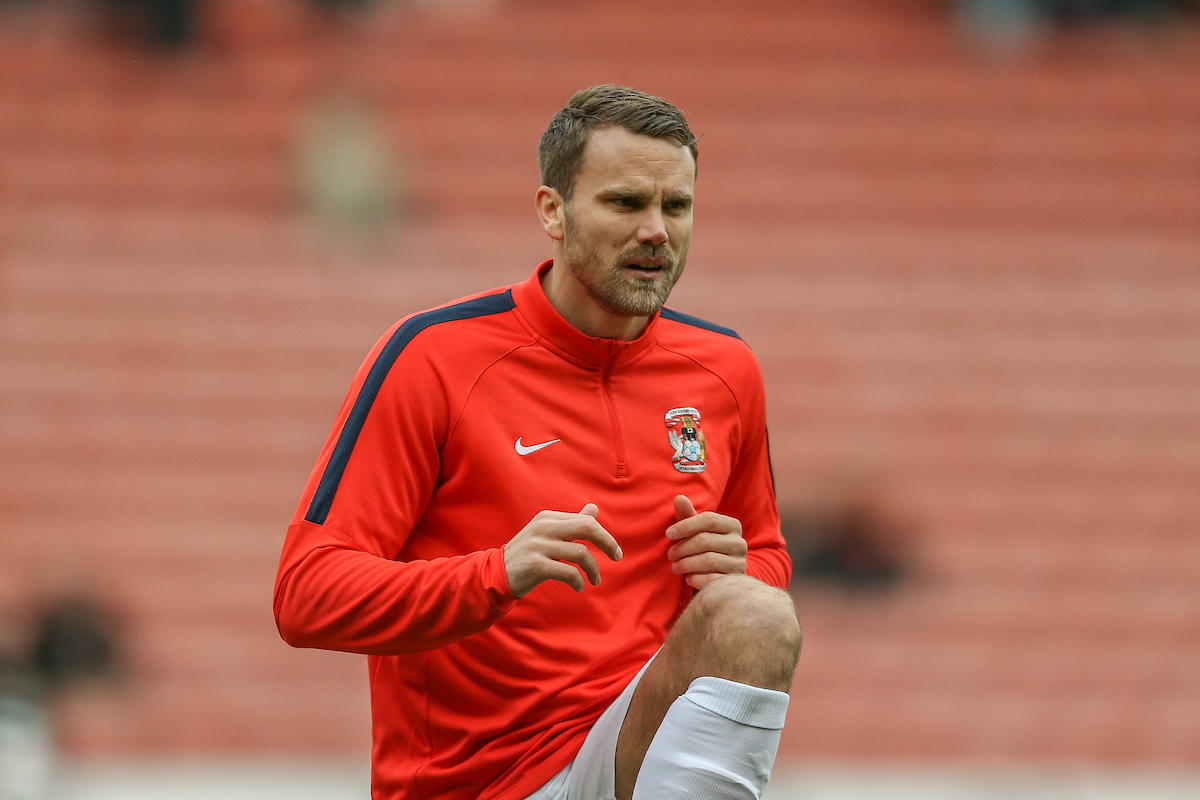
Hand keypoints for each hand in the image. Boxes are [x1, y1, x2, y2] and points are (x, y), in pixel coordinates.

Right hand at [503, 504, 622, 597]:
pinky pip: (568, 572)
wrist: (496, 573)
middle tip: (618, 557)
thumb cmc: (527, 554)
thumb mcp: (547, 534)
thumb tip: (594, 508)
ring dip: (593, 570)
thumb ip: (571, 522)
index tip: (614, 551)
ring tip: (594, 580)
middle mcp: (543, 527)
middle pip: (587, 528)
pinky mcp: (534, 565)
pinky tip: (578, 587)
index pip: (586, 521)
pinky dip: (578, 581)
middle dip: (607, 543)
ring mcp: (538, 546)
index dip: (604, 536)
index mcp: (548, 517)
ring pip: (580, 554)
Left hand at [665, 495, 746, 589]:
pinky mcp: (734, 581)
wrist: (719, 576)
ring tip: (675, 567)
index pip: (709, 519)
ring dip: (686, 564)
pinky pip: (713, 579)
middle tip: (670, 555)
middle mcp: (740, 543)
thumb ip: (688, 516)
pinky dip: (696, 579)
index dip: (686, 525)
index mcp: (732, 525)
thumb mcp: (696, 532)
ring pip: (708, 560)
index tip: (668, 533)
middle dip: (682, 548)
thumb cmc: (703, 548)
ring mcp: (740, 562)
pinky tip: (688, 578)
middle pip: (705, 540)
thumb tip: (679, 497)